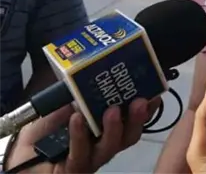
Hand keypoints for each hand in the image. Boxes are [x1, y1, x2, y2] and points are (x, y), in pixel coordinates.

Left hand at [6, 98, 159, 173]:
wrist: (20, 158)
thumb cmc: (43, 132)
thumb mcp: (63, 105)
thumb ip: (78, 93)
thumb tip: (93, 71)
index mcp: (106, 129)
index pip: (132, 120)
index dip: (146, 109)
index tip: (156, 93)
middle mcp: (103, 145)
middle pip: (129, 136)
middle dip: (137, 119)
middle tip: (141, 101)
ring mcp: (90, 159)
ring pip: (110, 148)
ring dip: (114, 128)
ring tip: (111, 110)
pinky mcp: (73, 169)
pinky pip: (80, 153)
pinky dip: (79, 135)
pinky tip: (77, 118)